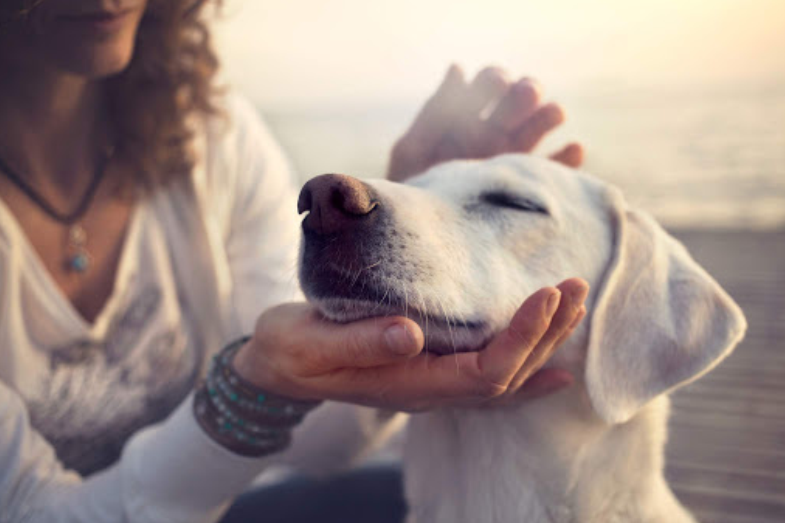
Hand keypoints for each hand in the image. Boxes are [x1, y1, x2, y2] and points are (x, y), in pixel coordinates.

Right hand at [232, 278, 588, 411]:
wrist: (277, 366)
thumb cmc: (291, 351)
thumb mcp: (311, 344)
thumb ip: (359, 342)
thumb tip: (410, 333)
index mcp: (408, 384)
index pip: (484, 371)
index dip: (521, 337)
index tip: (547, 294)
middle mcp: (430, 390)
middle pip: (507, 374)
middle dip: (546, 332)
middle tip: (575, 286)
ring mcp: (432, 383)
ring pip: (505, 375)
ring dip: (544, 341)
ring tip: (574, 304)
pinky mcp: (429, 367)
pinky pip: (489, 376)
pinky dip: (527, 369)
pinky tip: (555, 365)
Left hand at [387, 65, 583, 181]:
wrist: (423, 241)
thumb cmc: (411, 194)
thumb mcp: (413, 152)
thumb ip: (435, 113)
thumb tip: (458, 68)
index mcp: (466, 119)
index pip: (489, 85)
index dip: (495, 80)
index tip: (497, 84)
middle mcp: (494, 134)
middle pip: (519, 101)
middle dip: (525, 92)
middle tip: (527, 94)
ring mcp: (513, 160)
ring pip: (539, 128)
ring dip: (549, 115)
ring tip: (554, 113)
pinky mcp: (528, 188)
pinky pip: (555, 171)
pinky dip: (568, 159)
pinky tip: (573, 149)